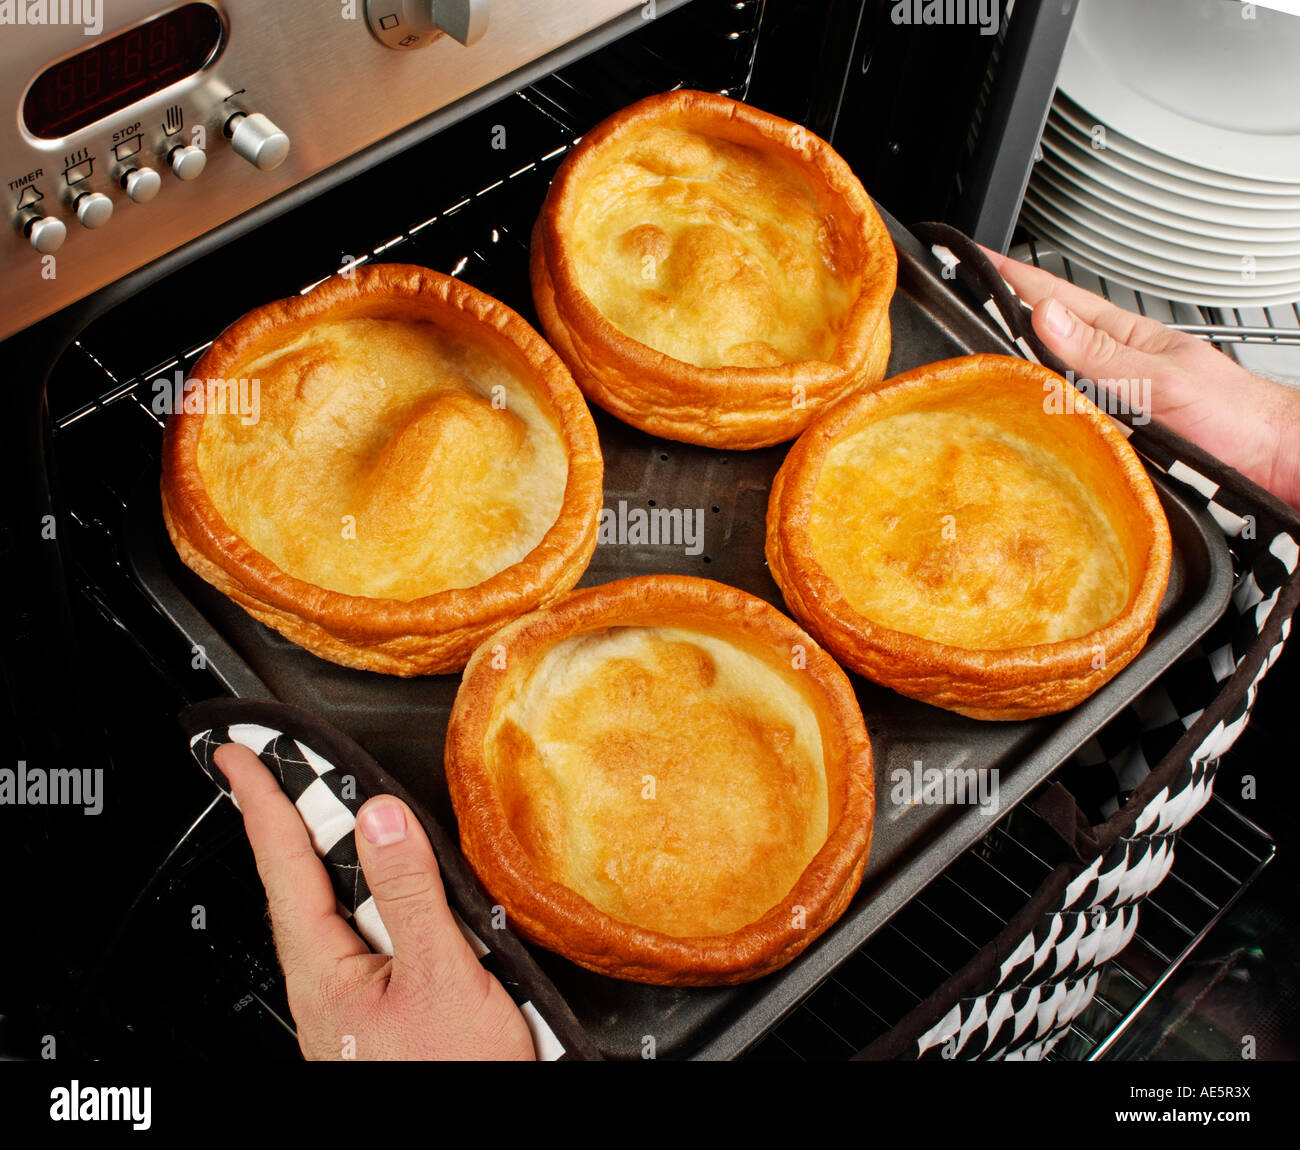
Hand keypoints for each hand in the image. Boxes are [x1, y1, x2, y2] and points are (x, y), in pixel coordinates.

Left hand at [213, 741, 535, 1060]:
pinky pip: (358, 934)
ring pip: (329, 909)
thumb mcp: (440, 976)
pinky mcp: (375, 1011)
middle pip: (298, 883)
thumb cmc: (454, 1075)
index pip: (284, 864)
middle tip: (266, 768)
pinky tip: (381, 888)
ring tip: (319, 813)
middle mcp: (326, 983)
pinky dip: (360, 892)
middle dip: (282, 821)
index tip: (236, 755)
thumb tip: (379, 818)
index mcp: (326, 969)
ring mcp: (347, 1000)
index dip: (260, 800)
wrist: (476, 1124)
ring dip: (323, 856)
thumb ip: (408, 893)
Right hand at [983, 246, 1299, 511]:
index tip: (976, 261)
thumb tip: (1048, 315)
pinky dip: (1034, 410)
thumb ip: (1102, 350)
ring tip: (978, 351)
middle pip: (1044, 336)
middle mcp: (1111, 366)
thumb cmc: (1231, 414)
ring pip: (1048, 377)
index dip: (1015, 278)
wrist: (1264, 461)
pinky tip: (1019, 412)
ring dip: (1014, 364)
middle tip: (962, 303)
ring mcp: (1108, 398)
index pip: (1056, 298)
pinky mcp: (1108, 433)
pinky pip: (1059, 416)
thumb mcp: (1159, 376)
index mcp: (1122, 337)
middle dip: (1002, 316)